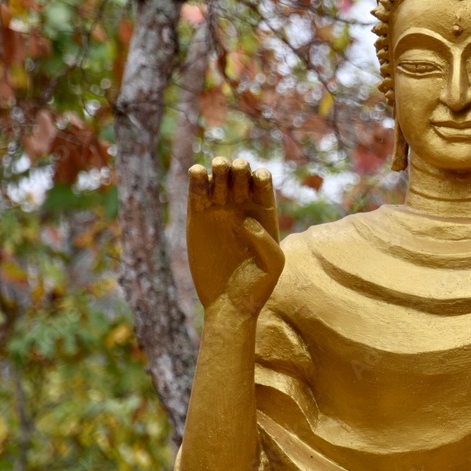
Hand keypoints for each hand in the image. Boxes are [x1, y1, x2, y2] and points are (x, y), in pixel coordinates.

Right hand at [187, 157, 284, 317]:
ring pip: (218, 176)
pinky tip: (198, 172)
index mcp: (263, 212)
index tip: (256, 182)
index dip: (259, 174)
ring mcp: (218, 211)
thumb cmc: (258, 286)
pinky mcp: (196, 219)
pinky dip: (197, 177)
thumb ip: (266, 239)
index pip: (262, 179)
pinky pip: (196, 191)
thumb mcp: (274, 262)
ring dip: (218, 166)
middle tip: (235, 174)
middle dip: (238, 166)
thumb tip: (245, 220)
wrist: (230, 304)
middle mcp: (241, 208)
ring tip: (218, 170)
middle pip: (240, 172)